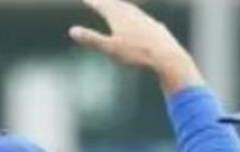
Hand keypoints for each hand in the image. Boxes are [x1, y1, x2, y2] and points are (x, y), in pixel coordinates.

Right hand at [69, 0, 201, 92]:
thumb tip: (72, 30)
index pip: (102, 5)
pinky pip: (143, 19)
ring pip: (131, 10)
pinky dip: (137, 18)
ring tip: (118, 7)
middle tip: (99, 1)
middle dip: (106, 2)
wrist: (167, 57)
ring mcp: (146, 19)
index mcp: (119, 16)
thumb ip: (92, 39)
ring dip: (122, 7)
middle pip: (116, 5)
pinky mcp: (156, 28)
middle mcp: (132, 14)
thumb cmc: (137, 54)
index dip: (93, 2)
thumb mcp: (110, 49)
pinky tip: (142, 21)